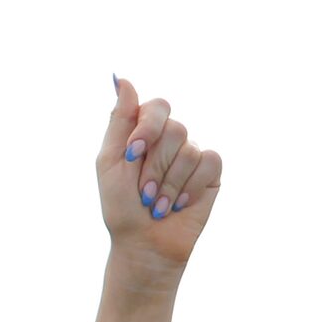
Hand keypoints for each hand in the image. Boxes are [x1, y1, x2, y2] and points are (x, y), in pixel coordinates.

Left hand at [97, 77, 221, 284]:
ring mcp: (191, 153)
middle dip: (153, 166)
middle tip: (142, 192)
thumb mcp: (110, 162)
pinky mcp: (211, 170)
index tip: (132, 154)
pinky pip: (208, 162)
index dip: (147, 128)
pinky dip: (189, 187)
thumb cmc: (120, 206)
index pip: (155, 106)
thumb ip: (119, 121)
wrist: (143, 243)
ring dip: (168, 184)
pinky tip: (178, 204)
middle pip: (173, 129)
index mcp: (142, 133)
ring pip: (188, 149)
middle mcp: (169, 139)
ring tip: (156, 204)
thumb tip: (122, 78)